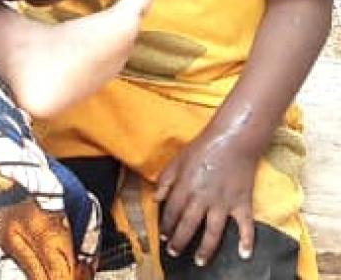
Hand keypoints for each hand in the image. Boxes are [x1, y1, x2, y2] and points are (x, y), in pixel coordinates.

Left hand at [156, 131, 259, 267]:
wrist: (233, 140)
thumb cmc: (204, 147)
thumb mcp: (178, 159)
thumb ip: (166, 179)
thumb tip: (155, 198)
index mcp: (186, 186)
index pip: (172, 211)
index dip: (166, 225)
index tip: (163, 236)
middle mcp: (203, 198)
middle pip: (188, 225)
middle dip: (179, 241)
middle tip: (174, 253)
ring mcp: (224, 203)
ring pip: (213, 232)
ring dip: (205, 249)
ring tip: (199, 261)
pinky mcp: (242, 203)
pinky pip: (245, 226)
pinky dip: (247, 242)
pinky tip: (245, 255)